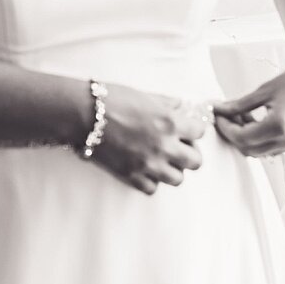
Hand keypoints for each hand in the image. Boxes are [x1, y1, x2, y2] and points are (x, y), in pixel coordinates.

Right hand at [87, 83, 210, 194]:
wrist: (84, 115)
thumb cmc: (113, 99)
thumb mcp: (145, 95)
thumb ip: (167, 103)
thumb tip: (180, 107)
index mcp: (170, 122)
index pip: (200, 132)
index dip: (193, 129)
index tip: (186, 128)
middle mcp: (164, 146)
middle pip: (195, 162)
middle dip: (189, 153)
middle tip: (177, 146)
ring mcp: (148, 164)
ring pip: (177, 179)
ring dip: (172, 168)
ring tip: (161, 158)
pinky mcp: (131, 176)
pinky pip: (152, 188)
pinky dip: (151, 180)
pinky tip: (144, 167)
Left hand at [212, 58, 284, 158]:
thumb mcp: (265, 90)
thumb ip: (239, 104)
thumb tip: (220, 110)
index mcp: (279, 126)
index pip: (241, 137)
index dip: (226, 128)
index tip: (219, 116)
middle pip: (248, 149)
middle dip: (234, 135)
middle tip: (228, 117)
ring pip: (259, 151)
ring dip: (247, 138)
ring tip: (243, 116)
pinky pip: (272, 148)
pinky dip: (260, 139)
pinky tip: (258, 120)